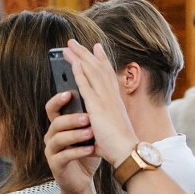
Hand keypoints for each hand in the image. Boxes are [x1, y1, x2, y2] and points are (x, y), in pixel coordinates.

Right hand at [44, 93, 100, 193]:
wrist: (83, 180)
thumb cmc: (86, 154)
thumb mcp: (90, 134)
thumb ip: (89, 119)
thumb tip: (98, 99)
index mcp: (58, 126)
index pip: (52, 108)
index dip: (58, 100)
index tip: (70, 93)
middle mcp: (51, 137)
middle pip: (56, 123)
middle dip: (71, 119)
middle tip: (87, 117)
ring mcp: (51, 151)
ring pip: (59, 139)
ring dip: (75, 135)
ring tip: (90, 133)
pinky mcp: (55, 165)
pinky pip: (64, 156)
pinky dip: (78, 152)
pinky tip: (90, 149)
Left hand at [61, 40, 138, 162]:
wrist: (126, 151)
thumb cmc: (119, 146)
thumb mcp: (109, 130)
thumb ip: (101, 122)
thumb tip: (93, 124)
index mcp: (115, 100)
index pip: (107, 74)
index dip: (102, 59)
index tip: (97, 47)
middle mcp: (111, 96)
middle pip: (97, 68)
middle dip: (85, 53)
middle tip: (74, 42)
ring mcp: (104, 99)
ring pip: (90, 71)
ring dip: (79, 57)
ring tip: (68, 46)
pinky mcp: (96, 106)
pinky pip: (86, 84)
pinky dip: (79, 71)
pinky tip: (72, 62)